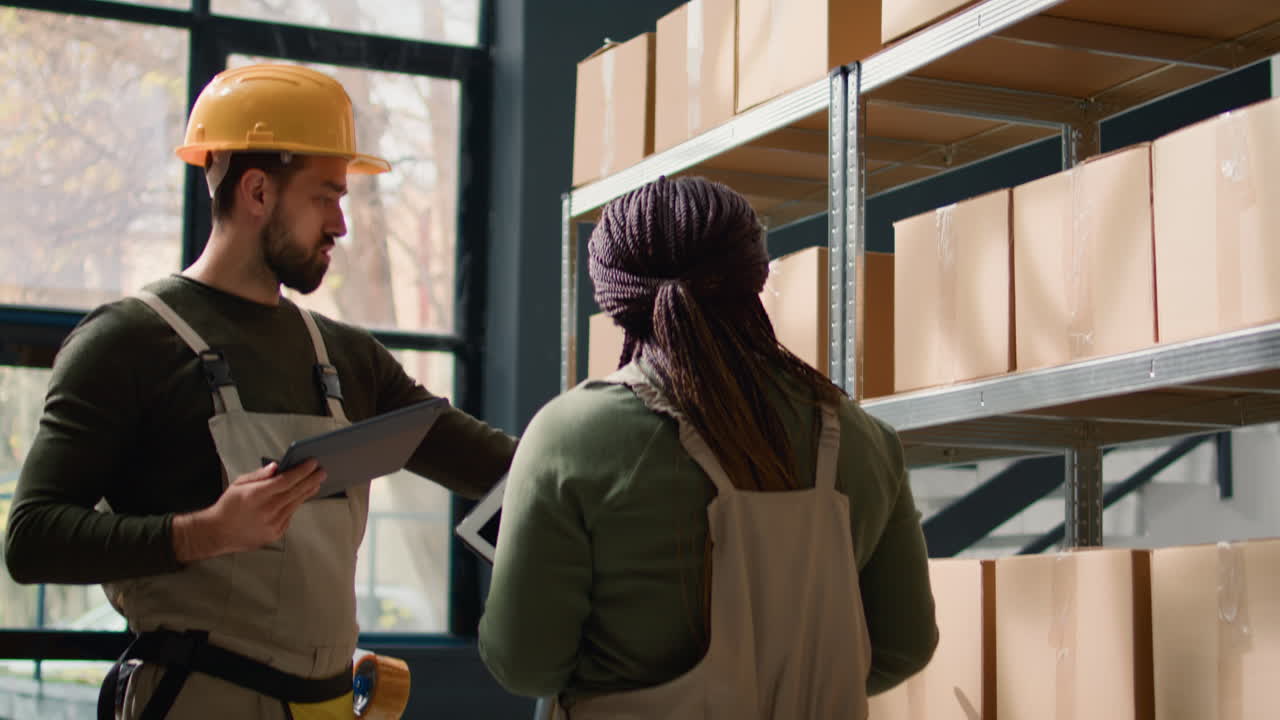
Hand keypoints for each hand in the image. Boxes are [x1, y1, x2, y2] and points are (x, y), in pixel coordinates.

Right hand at [173, 460, 325, 562]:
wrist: (218, 533)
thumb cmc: (228, 506)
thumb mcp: (239, 484)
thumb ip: (259, 475)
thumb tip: (277, 466)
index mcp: (256, 495)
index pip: (286, 480)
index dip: (302, 471)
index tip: (312, 463)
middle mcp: (266, 510)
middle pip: (295, 492)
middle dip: (311, 480)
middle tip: (322, 471)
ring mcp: (272, 524)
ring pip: (295, 504)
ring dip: (307, 492)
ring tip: (316, 483)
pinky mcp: (275, 534)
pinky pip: (289, 516)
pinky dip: (294, 505)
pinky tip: (299, 497)